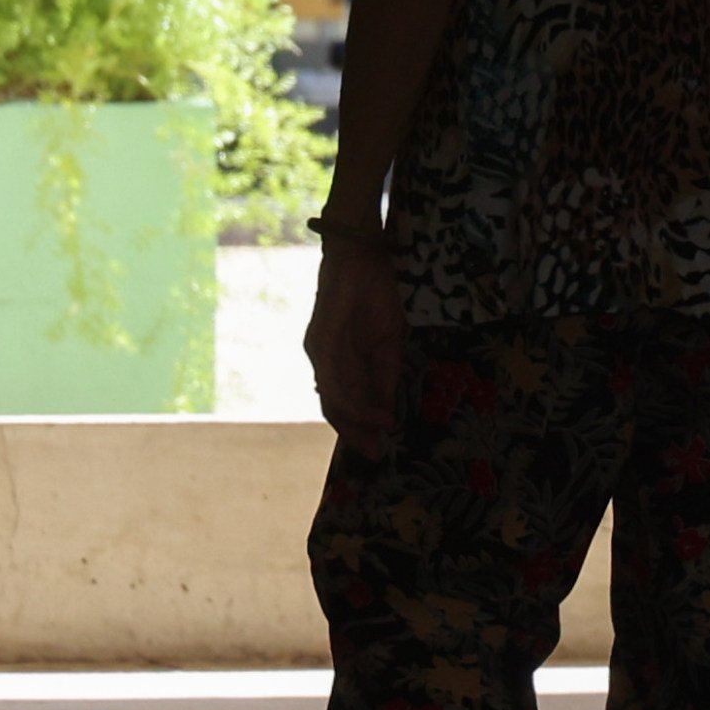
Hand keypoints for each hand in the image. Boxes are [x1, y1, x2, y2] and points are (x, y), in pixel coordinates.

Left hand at [305, 234, 406, 443]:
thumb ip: (385, 377)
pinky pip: (333, 376)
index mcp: (339, 362)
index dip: (360, 428)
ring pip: (333, 395)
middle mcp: (323, 360)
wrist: (363, 255)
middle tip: (376, 454)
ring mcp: (320, 350)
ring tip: (379, 435)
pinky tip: (372, 410)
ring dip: (358, 419)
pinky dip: (353, 397)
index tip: (379, 451)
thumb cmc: (376, 294)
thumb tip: (388, 413)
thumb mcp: (390, 343)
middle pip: (334, 406)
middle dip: (356, 432)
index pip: (343, 403)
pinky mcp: (321, 338)